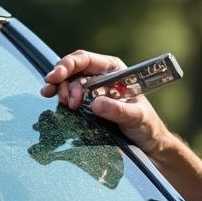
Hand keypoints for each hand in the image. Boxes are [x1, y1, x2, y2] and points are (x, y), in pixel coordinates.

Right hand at [41, 49, 165, 154]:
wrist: (147, 140)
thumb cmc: (146, 124)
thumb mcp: (136, 117)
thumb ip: (118, 110)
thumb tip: (95, 104)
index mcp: (114, 70)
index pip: (86, 60)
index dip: (69, 64)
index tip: (57, 76)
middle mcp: (101, 76)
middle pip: (74, 69)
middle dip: (61, 78)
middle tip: (56, 93)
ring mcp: (92, 89)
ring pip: (69, 82)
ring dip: (61, 90)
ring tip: (64, 103)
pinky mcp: (87, 103)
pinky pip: (69, 95)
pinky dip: (60, 97)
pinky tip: (54, 100)